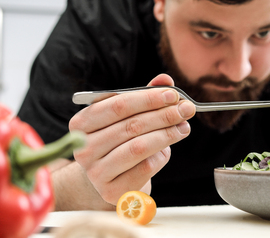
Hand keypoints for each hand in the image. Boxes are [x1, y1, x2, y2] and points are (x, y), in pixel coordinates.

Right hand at [68, 74, 195, 205]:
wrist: (114, 177)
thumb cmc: (121, 140)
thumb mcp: (130, 115)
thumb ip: (146, 95)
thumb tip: (166, 79)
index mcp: (82, 122)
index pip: (118, 105)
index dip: (149, 98)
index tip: (174, 95)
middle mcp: (84, 147)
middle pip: (131, 125)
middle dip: (164, 115)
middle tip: (187, 109)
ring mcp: (95, 172)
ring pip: (139, 147)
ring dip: (167, 134)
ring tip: (184, 127)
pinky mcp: (112, 191)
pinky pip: (145, 168)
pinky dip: (161, 155)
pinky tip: (168, 149)